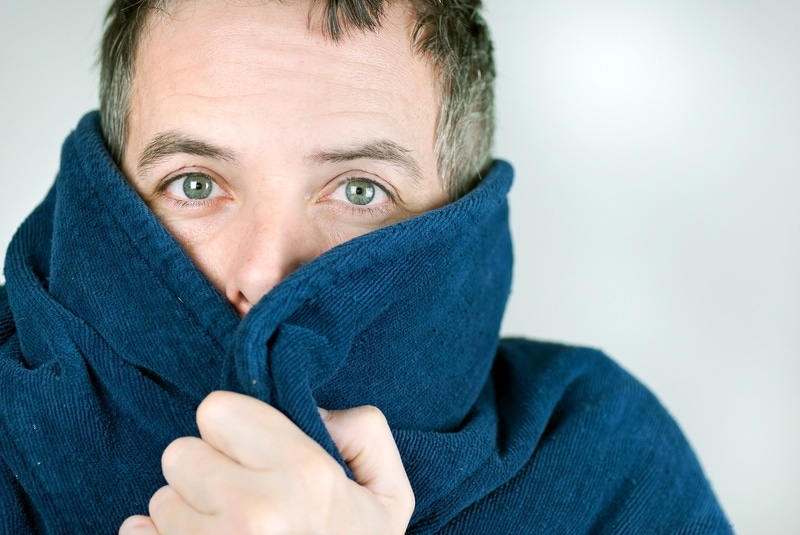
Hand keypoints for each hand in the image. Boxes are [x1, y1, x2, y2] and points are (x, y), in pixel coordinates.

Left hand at [118, 391, 413, 533]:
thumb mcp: (389, 498)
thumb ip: (362, 432)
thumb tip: (309, 410)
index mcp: (305, 476)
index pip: (217, 411)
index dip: (234, 430)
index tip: (252, 455)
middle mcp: (254, 512)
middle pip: (179, 454)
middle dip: (206, 471)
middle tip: (241, 500)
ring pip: (160, 500)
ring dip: (188, 513)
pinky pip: (138, 534)